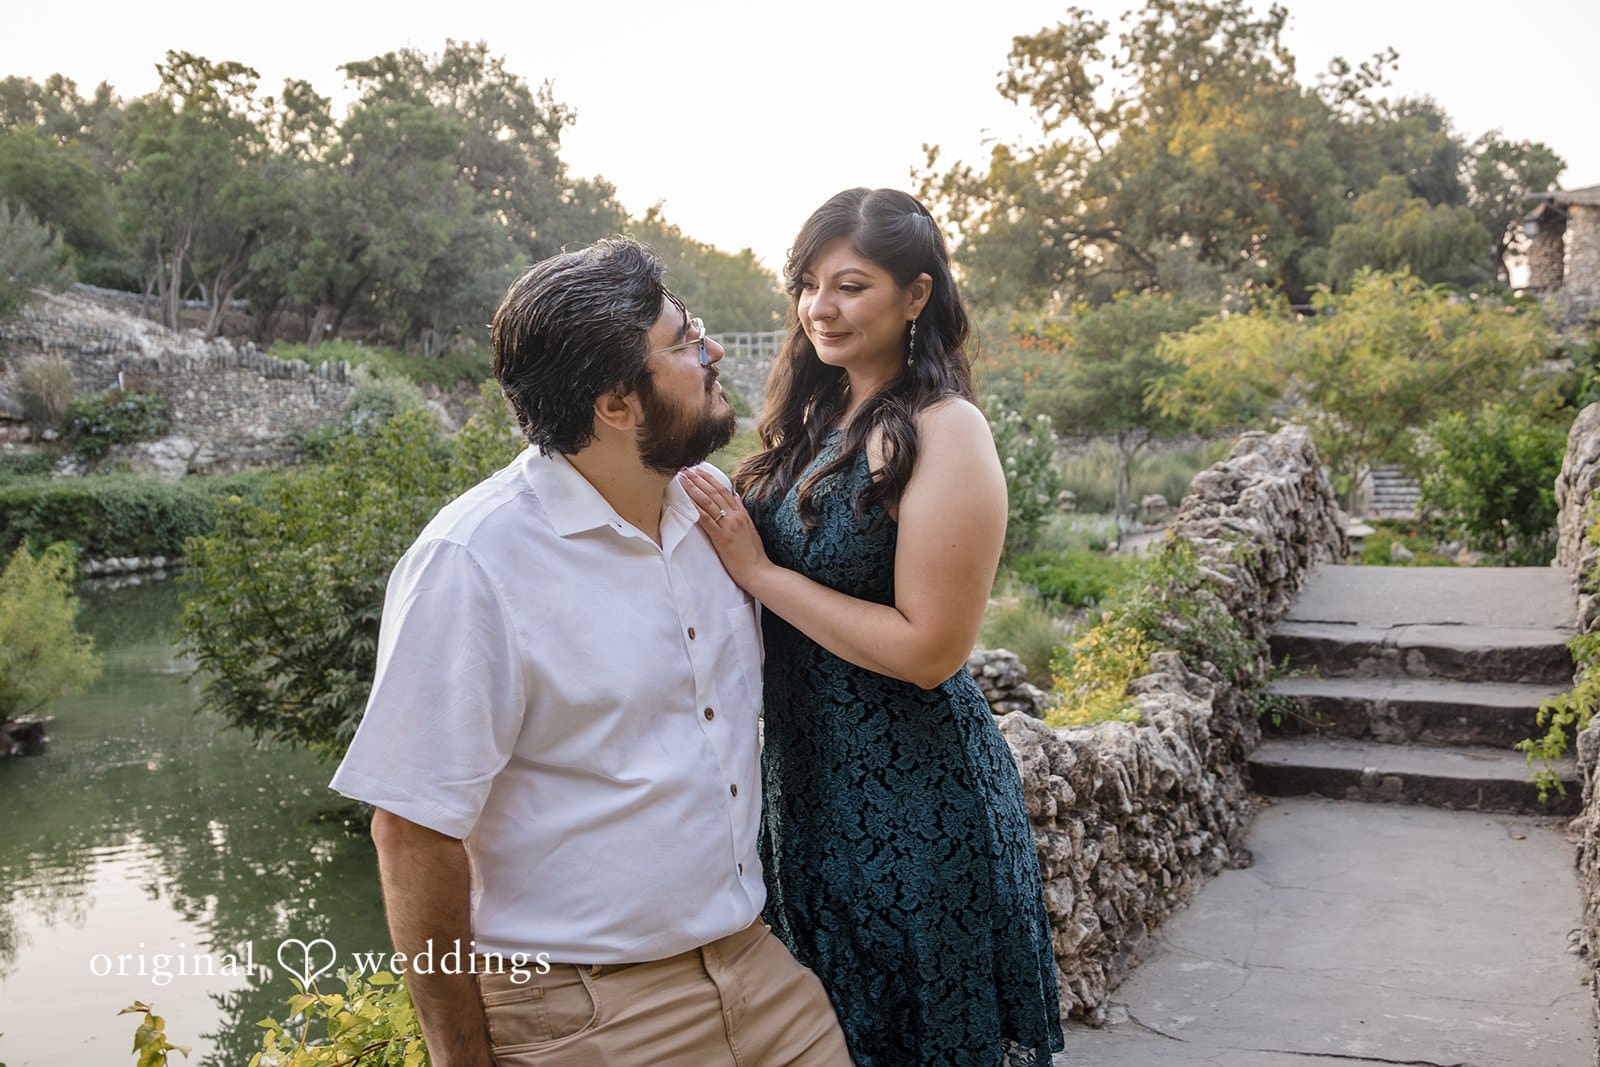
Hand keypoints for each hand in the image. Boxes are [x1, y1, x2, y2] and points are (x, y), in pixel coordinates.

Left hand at [678, 467, 769, 590]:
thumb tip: (736, 496)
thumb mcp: (751, 528)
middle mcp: (736, 516)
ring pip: (709, 502)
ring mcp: (729, 526)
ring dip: (694, 489)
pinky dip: (696, 508)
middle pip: (715, 492)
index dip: (711, 479)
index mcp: (742, 514)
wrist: (759, 571)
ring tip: (683, 479)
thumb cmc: (754, 554)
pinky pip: (706, 519)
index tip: (700, 470)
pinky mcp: (722, 537)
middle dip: (700, 479)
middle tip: (687, 469)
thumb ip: (742, 511)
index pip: (724, 491)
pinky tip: (687, 499)